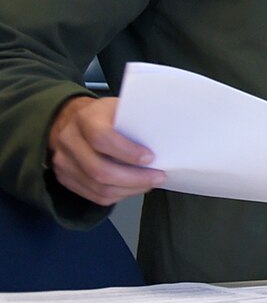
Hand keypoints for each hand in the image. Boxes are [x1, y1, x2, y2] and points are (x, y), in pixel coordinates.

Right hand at [46, 96, 163, 205]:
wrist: (72, 119)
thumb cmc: (104, 114)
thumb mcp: (120, 106)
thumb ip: (136, 119)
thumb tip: (166, 137)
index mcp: (85, 118)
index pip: (102, 138)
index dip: (128, 152)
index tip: (150, 158)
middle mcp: (69, 141)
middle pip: (99, 170)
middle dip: (134, 178)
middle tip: (157, 176)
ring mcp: (64, 162)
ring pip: (98, 187)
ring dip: (129, 189)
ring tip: (149, 183)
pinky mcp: (65, 178)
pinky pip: (94, 195)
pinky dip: (118, 195)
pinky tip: (133, 187)